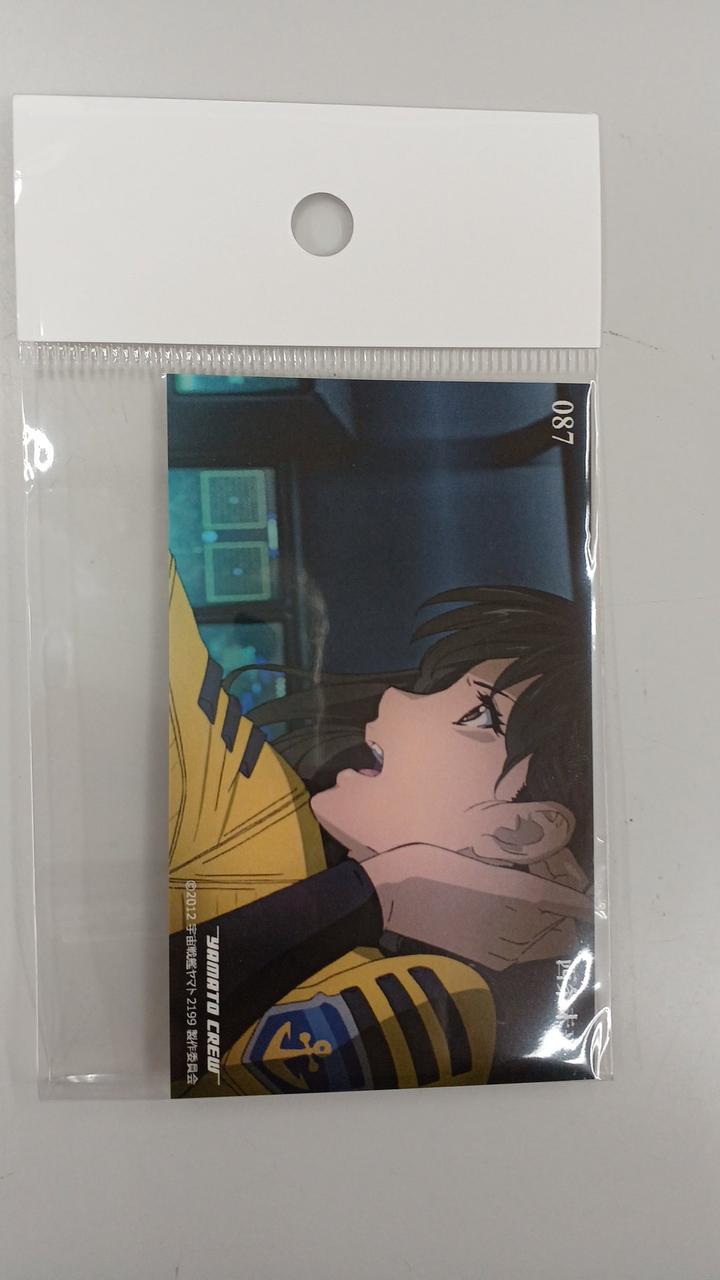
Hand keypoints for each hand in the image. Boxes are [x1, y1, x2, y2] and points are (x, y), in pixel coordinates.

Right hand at [357, 834, 591, 971]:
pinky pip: (524, 953)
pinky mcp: (486, 958)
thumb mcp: (476, 846)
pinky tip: (510, 916)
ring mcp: (500, 949)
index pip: (567, 903)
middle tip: (548, 882)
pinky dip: (529, 938)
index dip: (582, 899)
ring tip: (528, 898)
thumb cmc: (431, 862)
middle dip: (564, 908)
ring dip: (548, 924)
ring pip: (545, 943)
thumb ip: (521, 849)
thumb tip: (559, 848)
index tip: (591, 894)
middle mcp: (515, 929)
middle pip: (562, 927)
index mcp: (515, 896)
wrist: (388, 896)